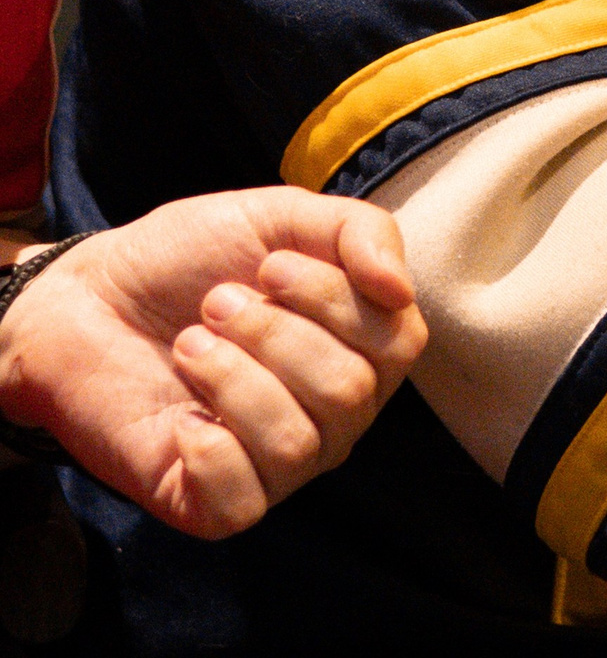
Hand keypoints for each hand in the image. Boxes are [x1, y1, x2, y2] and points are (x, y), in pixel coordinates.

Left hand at [0, 189, 425, 538]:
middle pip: (350, 391)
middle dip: (272, 332)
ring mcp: (275, 466)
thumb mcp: (281, 218)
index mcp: (357, 350)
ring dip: (231, 376)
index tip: (268, 266)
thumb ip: (360, 231)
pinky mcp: (215, 506)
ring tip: (189, 345)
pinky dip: (211, 450)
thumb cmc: (189, 258)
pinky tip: (182, 418)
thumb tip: (402, 290)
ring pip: (299, 442)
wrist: (86, 298)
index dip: (333, 297)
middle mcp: (330, 416)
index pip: (397, 339)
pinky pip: (246, 501)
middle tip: (216, 304)